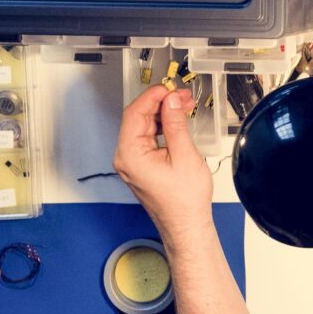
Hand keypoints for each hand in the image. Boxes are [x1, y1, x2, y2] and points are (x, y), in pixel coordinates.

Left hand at [114, 84, 214, 243]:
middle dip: (161, 104)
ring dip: (163, 115)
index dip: (152, 96)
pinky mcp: (141, 166)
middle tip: (183, 96)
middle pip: (139, 119)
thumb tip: (171, 101)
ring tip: (185, 107)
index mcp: (130, 154)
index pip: (135, 113)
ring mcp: (132, 162)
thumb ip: (176, 124)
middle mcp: (126, 157)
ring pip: (145, 127)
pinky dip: (163, 128)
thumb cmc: (184, 200)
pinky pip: (149, 139)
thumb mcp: (184, 155)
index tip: (169, 88)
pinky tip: (178, 122)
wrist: (186, 225)